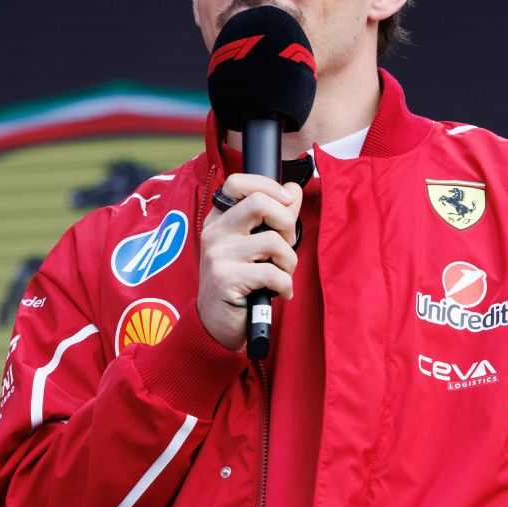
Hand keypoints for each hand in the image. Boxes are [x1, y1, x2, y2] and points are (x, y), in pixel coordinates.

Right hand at [197, 174, 301, 350]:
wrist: (216, 324)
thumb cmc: (239, 283)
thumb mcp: (254, 247)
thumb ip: (274, 217)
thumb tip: (293, 188)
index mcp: (219, 220)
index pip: (237, 182)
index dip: (268, 185)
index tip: (286, 202)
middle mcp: (214, 232)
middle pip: (259, 202)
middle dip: (287, 223)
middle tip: (286, 244)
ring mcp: (218, 255)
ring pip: (273, 241)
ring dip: (290, 261)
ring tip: (282, 275)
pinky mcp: (226, 279)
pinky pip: (273, 273)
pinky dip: (285, 285)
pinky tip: (280, 293)